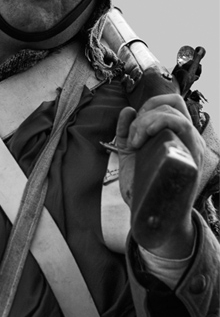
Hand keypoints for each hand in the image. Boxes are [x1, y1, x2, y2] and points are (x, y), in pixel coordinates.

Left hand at [115, 94, 204, 257]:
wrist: (149, 213)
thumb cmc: (143, 184)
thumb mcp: (131, 154)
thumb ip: (127, 132)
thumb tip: (127, 110)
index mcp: (176, 134)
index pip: (172, 103)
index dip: (150, 104)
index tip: (134, 122)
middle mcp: (188, 138)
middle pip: (173, 104)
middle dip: (146, 114)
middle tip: (134, 136)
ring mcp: (191, 148)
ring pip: (176, 115)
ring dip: (148, 121)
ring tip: (136, 141)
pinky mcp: (190, 158)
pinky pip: (183, 128)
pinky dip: (161, 124)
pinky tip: (145, 138)